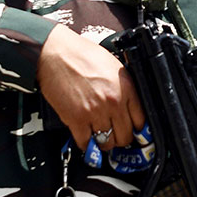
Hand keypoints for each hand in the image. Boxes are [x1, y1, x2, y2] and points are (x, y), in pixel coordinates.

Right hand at [36, 24, 145, 149]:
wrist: (55, 53)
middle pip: (125, 136)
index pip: (140, 121)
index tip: (132, 131)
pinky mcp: (76, 119)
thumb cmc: (81, 55)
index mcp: (126, 88)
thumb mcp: (114, 66)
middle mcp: (113, 102)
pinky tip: (84, 136)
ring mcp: (95, 112)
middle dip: (120, 138)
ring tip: (99, 136)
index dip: (136, 129)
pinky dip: (85, 143)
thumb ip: (124, 87)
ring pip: (106, 142)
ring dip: (103, 142)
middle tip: (114, 135)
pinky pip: (85, 142)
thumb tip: (128, 105)